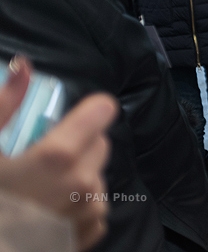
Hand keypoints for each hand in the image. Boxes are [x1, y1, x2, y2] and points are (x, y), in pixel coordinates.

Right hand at [0, 58, 117, 250]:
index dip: (88, 110)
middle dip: (78, 144)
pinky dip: (79, 206)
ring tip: (41, 190)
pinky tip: (48, 212)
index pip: (103, 110)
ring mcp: (88, 214)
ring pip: (98, 175)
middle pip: (99, 144)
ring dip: (79, 176)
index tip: (73, 118)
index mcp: (58, 157)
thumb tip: (24, 66)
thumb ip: (2, 105)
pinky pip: (95, 208)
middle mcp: (83, 184)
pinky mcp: (89, 237)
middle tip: (41, 160)